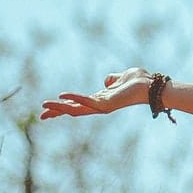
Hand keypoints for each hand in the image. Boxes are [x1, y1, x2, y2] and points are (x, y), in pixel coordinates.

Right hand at [39, 67, 153, 119]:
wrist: (150, 86)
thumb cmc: (138, 82)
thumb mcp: (121, 77)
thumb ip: (112, 79)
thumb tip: (107, 81)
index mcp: (100, 100)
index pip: (77, 105)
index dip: (63, 106)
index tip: (48, 109)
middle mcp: (99, 105)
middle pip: (73, 111)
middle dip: (57, 112)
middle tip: (42, 115)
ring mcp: (102, 106)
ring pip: (76, 110)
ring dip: (60, 108)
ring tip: (45, 106)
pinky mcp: (106, 104)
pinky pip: (86, 102)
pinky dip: (74, 98)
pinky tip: (62, 96)